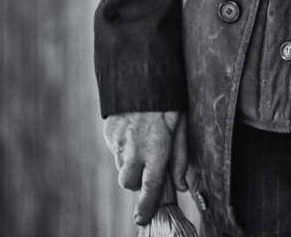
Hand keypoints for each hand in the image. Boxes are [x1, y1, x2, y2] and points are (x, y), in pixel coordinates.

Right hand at [103, 110, 187, 225]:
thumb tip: (180, 186)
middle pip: (128, 182)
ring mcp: (119, 141)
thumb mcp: (181, 125)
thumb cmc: (167, 100)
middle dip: (136, 180)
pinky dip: (123, 146)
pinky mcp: (109, 132)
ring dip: (130, 161)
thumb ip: (180, 158)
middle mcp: (134, 150)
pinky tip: (134, 128)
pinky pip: (115, 148)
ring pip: (120, 166)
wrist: (141, 72)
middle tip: (147, 166)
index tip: (142, 219)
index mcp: (156, 150)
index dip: (146, 207)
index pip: (150, 188)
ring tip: (142, 139)